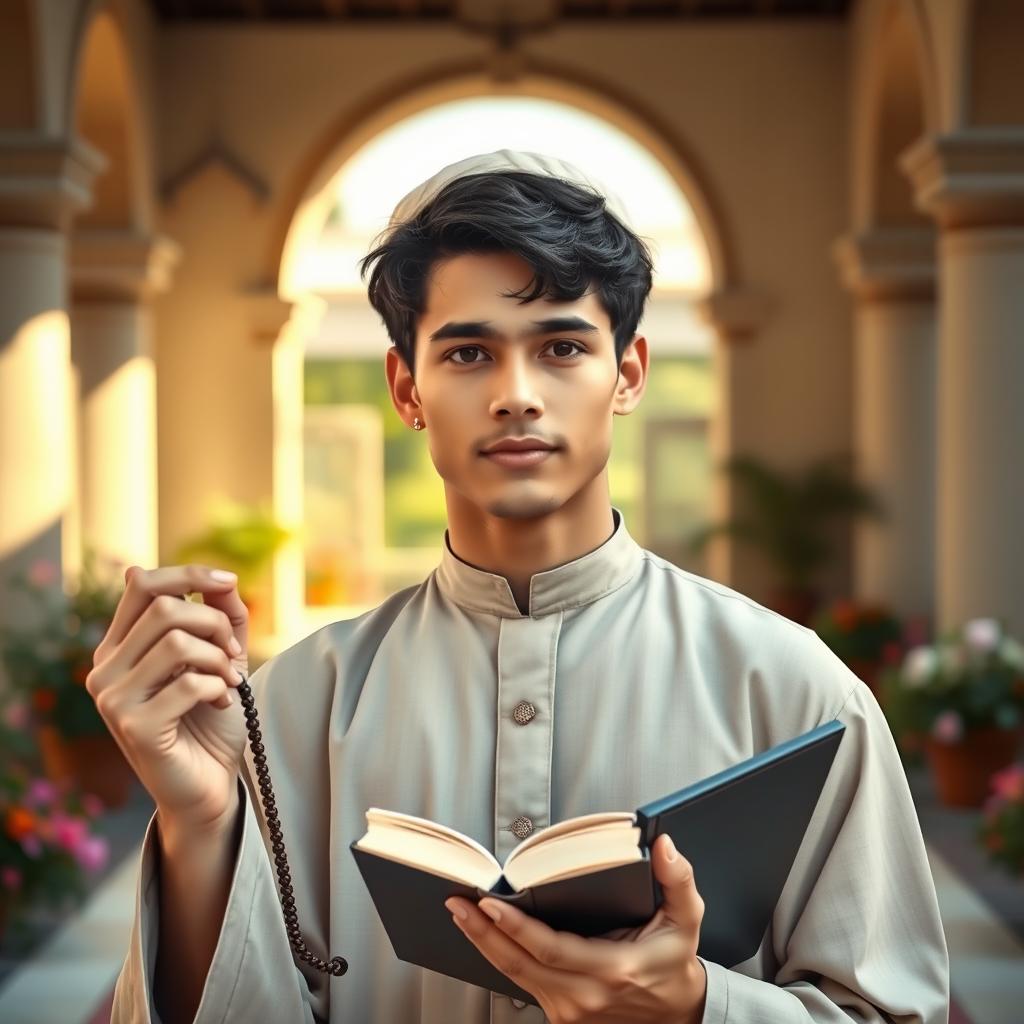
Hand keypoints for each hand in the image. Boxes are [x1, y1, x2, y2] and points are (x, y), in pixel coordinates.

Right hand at [85, 564, 249, 834]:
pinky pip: (188, 683)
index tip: (230, 582)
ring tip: (228, 681)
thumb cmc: (211, 717)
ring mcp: (113, 699)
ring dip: (219, 659)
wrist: (210, 781)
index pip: (143, 584)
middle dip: (215, 624)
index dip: (189, 575)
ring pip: (178, 642)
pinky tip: (221, 704)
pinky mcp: (133, 727)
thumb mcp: (222, 656)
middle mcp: (105, 668)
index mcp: (119, 645)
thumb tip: (221, 580)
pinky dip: (218, 688)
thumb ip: (222, 616)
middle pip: (166, 609)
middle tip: (233, 655)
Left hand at [444, 833, 706, 1022]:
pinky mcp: (563, 1018)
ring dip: (485, 944)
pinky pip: (523, 986)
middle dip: (483, 932)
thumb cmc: (675, 963)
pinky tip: (485, 936)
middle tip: (458, 903)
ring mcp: (571, 1012)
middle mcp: (585, 996)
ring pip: (515, 977)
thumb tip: (663, 846)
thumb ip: (677, 880)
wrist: (680, 1014)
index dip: (515, 926)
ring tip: (462, 914)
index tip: (490, 903)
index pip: (550, 948)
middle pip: (520, 965)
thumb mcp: (687, 919)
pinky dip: (501, 959)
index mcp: (612, 970)